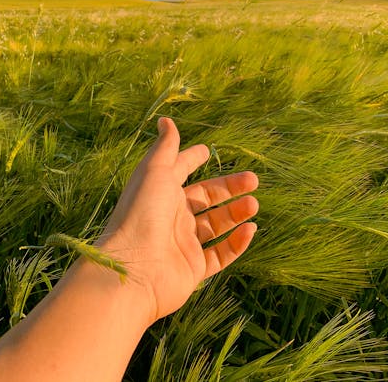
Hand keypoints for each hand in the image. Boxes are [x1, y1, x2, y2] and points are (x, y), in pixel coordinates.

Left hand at [98, 117, 258, 324]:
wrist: (134, 268)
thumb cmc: (141, 213)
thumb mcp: (154, 171)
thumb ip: (165, 147)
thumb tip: (165, 119)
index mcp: (160, 191)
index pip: (180, 170)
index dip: (192, 159)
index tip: (207, 151)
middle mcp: (171, 216)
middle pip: (206, 197)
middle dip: (229, 187)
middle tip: (253, 179)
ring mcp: (183, 243)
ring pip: (216, 225)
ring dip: (236, 213)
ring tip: (254, 204)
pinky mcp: (193, 268)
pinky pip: (220, 254)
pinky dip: (236, 243)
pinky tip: (250, 230)